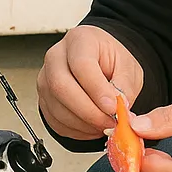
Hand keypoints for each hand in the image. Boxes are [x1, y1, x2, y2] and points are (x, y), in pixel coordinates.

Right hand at [36, 25, 143, 140]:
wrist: (100, 63)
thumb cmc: (111, 60)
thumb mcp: (128, 68)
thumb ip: (125, 88)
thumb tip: (120, 110)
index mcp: (80, 40)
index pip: (81, 64)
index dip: (97, 89)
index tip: (113, 107)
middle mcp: (56, 57)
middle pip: (61, 86)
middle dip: (88, 111)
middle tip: (110, 122)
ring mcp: (45, 78)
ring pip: (57, 108)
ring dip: (84, 124)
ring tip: (105, 124)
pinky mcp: (43, 99)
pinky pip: (55, 121)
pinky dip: (77, 131)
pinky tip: (92, 126)